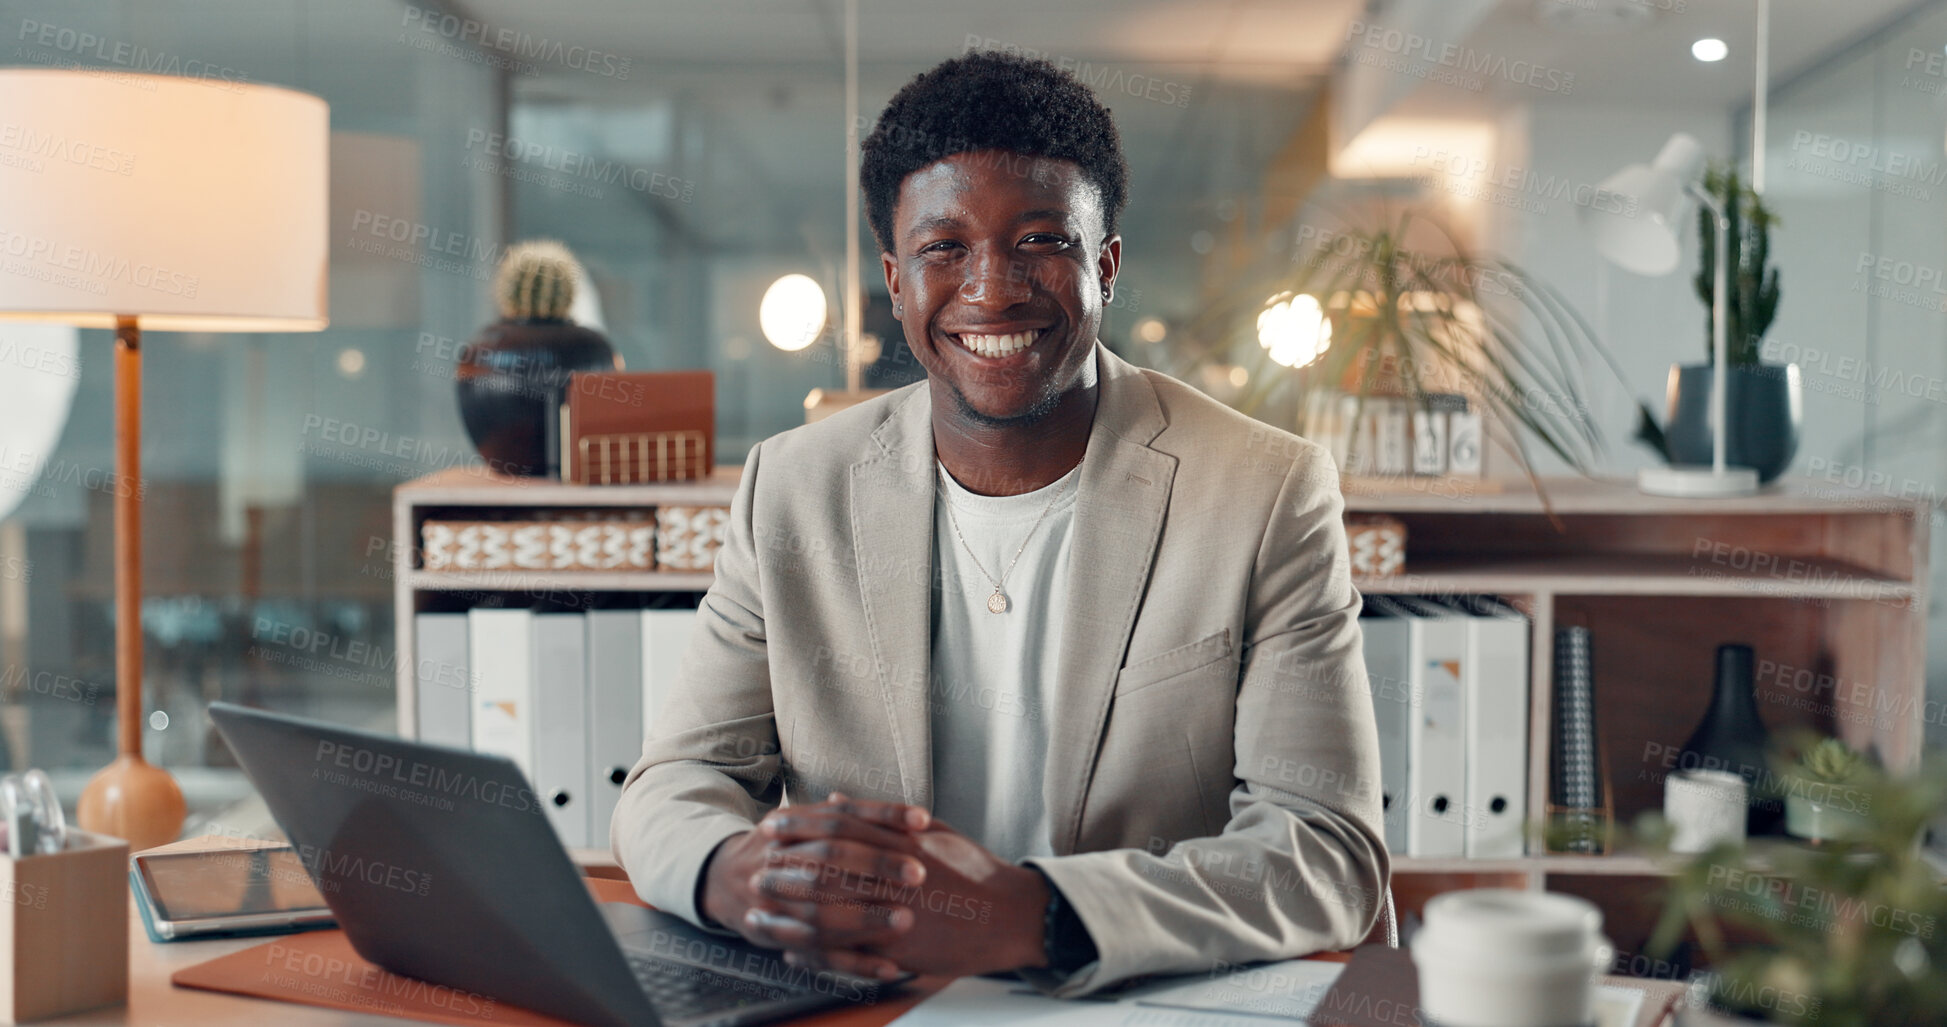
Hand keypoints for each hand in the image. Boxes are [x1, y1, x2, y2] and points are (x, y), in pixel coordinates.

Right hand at [699, 793, 929, 978]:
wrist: (724, 878)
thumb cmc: (784, 849)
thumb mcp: (807, 824)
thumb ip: (853, 820)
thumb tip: (916, 819)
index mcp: (789, 823)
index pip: (839, 815)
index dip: (883, 815)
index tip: (923, 822)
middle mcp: (776, 856)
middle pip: (828, 856)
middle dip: (875, 864)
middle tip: (918, 873)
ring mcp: (770, 897)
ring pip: (818, 909)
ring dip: (864, 917)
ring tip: (905, 919)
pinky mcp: (772, 934)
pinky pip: (815, 953)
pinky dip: (853, 963)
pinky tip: (888, 967)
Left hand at [784, 820, 1051, 979]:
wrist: (1009, 915)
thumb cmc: (973, 872)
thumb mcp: (932, 832)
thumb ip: (882, 816)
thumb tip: (837, 798)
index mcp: (900, 841)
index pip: (840, 827)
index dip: (801, 826)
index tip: (772, 824)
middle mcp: (894, 874)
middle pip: (827, 867)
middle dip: (788, 867)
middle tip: (758, 865)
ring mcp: (894, 911)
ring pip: (831, 911)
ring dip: (792, 911)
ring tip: (763, 909)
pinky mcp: (899, 947)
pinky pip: (847, 951)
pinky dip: (815, 953)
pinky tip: (792, 953)